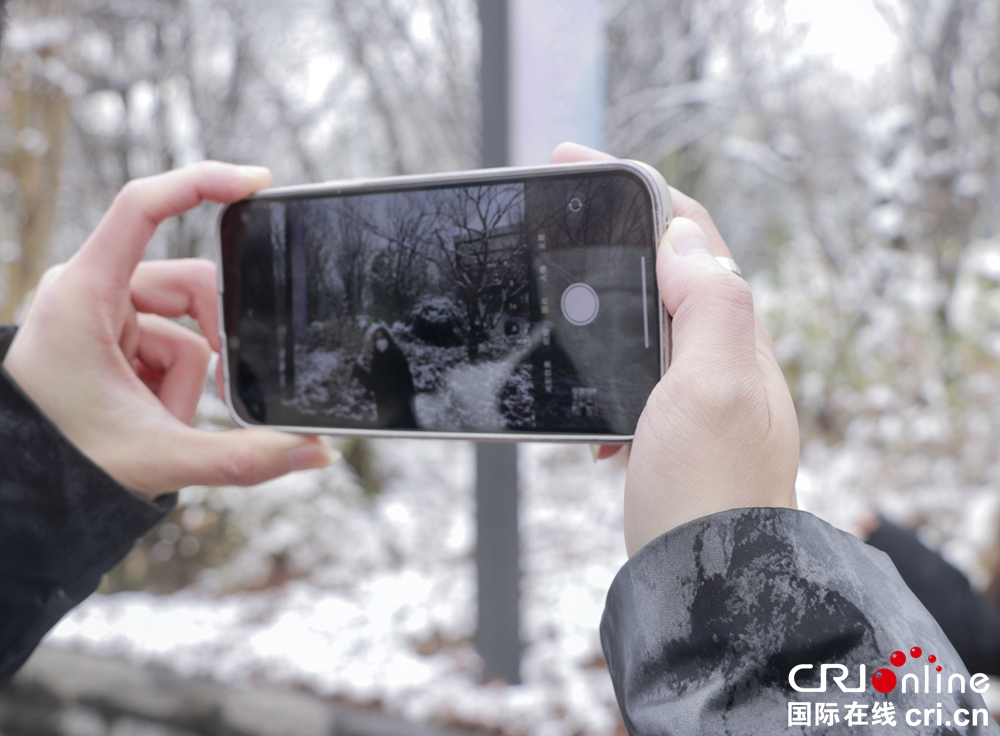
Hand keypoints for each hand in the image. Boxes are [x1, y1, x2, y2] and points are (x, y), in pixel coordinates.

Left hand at [2, 162, 337, 499]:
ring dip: (189, 375)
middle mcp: (89, 290)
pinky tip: (154, 411)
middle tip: (198, 402)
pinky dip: (176, 379)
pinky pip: (169, 339)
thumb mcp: (162, 458)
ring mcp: (100, 310)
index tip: (258, 182)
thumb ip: (246, 458)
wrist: (24, 488)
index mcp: (84, 295)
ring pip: (185, 321)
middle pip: (189, 285)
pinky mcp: (110, 331)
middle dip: (209, 348)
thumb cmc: (65, 462)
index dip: (202, 182)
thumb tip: (318, 452)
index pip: (143, 207)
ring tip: (161, 417)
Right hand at [552, 143, 798, 555]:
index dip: (633, 189)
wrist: (710, 588)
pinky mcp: (675, 433)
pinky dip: (602, 382)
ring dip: (601, 312)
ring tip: (553, 316)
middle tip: (552, 223)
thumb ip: (709, 304)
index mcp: (732, 335)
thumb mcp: (711, 390)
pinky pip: (635, 381)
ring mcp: (700, 396)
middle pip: (667, 269)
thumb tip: (684, 237)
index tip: (570, 165)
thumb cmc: (709, 496)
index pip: (690, 232)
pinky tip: (588, 422)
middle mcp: (723, 358)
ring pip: (646, 325)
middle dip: (612, 237)